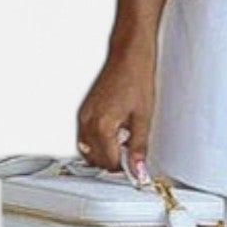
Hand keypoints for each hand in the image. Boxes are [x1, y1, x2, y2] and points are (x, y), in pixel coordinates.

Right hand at [76, 35, 156, 180]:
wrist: (128, 57)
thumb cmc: (136, 80)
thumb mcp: (143, 118)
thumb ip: (139, 147)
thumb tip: (138, 169)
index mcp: (102, 125)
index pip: (109, 162)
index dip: (124, 169)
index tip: (135, 168)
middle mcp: (88, 121)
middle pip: (96, 159)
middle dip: (113, 162)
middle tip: (131, 157)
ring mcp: (83, 116)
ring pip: (87, 150)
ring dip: (104, 153)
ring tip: (124, 144)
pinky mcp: (84, 111)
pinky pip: (85, 137)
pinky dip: (97, 143)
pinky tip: (114, 135)